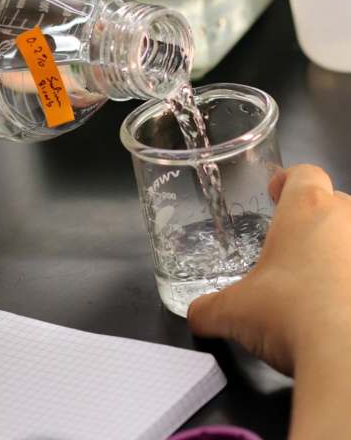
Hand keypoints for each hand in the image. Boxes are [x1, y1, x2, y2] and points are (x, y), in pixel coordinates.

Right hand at [188, 165, 350, 374]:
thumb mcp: (234, 312)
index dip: (289, 180)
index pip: (305, 173)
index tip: (276, 193)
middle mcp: (347, 221)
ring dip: (338, 249)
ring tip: (317, 278)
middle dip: (314, 218)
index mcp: (306, 210)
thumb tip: (197, 314)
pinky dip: (348, 280)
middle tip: (292, 242)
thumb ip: (209, 308)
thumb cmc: (292, 316)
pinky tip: (336, 303)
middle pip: (335, 201)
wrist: (345, 358)